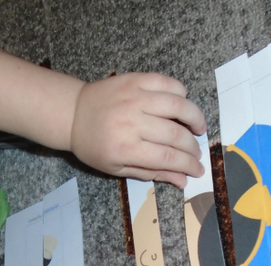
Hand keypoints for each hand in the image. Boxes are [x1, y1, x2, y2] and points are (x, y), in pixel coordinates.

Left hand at [70, 73, 206, 188]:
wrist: (72, 114)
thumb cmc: (94, 146)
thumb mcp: (117, 168)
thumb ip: (151, 173)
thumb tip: (183, 180)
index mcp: (126, 148)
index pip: (168, 157)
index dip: (188, 164)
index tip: (198, 170)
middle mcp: (132, 122)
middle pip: (176, 134)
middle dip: (193, 147)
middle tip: (197, 153)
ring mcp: (134, 97)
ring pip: (178, 105)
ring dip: (195, 117)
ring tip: (199, 128)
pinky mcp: (135, 80)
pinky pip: (167, 82)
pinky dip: (181, 92)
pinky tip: (182, 104)